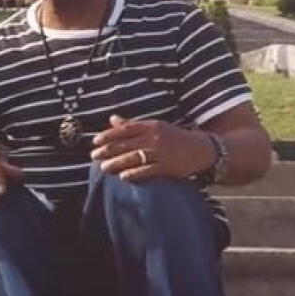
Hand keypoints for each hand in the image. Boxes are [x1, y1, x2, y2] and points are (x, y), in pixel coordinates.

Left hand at [90, 116, 213, 182]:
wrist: (200, 149)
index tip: (95, 141)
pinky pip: (148, 170)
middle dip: (108, 150)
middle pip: (126, 144)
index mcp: (150, 126)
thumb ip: (133, 125)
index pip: (125, 129)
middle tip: (94, 156)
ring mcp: (161, 153)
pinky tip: (123, 176)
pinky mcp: (168, 167)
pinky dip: (134, 173)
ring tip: (103, 168)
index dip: (109, 135)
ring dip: (116, 163)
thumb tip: (112, 119)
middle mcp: (155, 138)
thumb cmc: (174, 137)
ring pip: (134, 157)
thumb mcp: (154, 127)